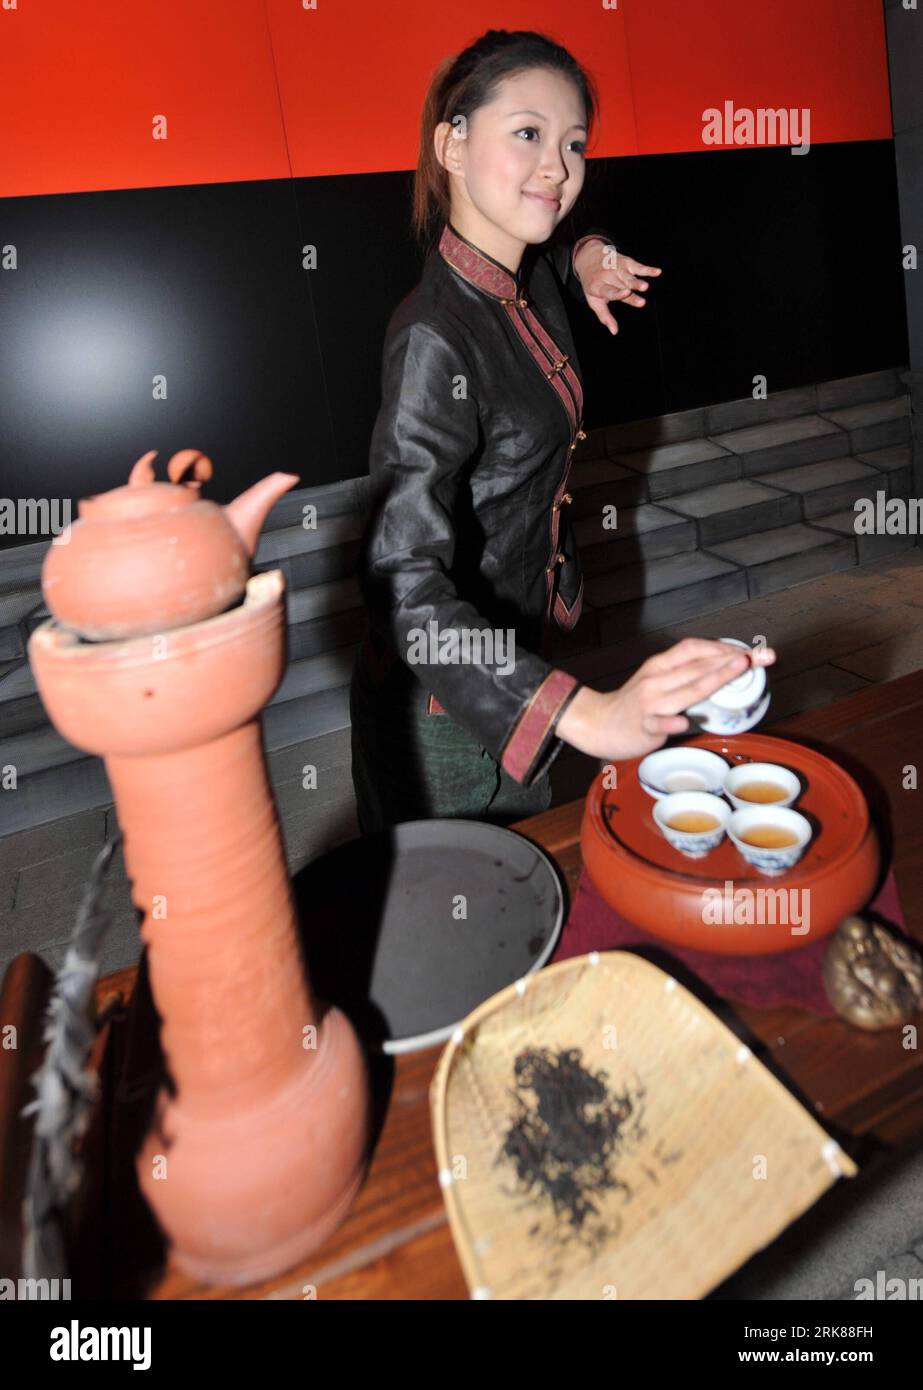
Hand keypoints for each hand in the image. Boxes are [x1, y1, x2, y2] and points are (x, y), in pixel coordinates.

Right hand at [556, 637, 776, 760]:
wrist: (597, 723)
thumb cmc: (635, 704)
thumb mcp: (658, 680)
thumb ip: (686, 674)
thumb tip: (724, 668)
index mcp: (661, 665)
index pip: (695, 649)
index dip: (724, 647)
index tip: (752, 651)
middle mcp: (657, 679)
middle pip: (698, 666)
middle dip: (732, 660)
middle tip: (761, 657)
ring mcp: (649, 702)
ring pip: (685, 689)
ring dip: (714, 678)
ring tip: (739, 669)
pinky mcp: (642, 726)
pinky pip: (658, 722)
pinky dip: (672, 722)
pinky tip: (684, 721)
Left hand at [573, 240, 661, 335]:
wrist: (589, 257)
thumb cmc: (593, 284)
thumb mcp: (594, 301)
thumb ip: (605, 316)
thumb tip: (614, 332)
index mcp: (599, 286)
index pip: (609, 291)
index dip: (617, 293)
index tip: (626, 294)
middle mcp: (609, 277)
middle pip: (622, 286)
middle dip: (631, 293)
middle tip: (641, 301)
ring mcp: (618, 269)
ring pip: (630, 277)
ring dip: (638, 282)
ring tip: (645, 287)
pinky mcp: (626, 262)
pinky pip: (638, 267)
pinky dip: (648, 270)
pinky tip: (657, 272)